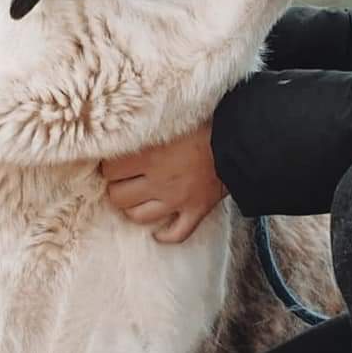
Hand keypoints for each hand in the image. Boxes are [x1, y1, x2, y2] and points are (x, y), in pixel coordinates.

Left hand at [101, 124, 227, 243]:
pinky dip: (165, 236)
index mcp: (148, 155)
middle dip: (117, 188)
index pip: (109, 170)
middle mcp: (157, 181)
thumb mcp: (170, 116)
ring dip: (133, 209)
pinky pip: (176, 233)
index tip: (114, 160)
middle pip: (118, 196)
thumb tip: (124, 124)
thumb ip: (146, 125)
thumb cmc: (206, 121)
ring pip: (138, 216)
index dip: (109, 165)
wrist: (242, 139)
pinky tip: (158, 232)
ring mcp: (176, 199)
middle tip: (122, 179)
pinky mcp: (195, 210)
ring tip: (135, 199)